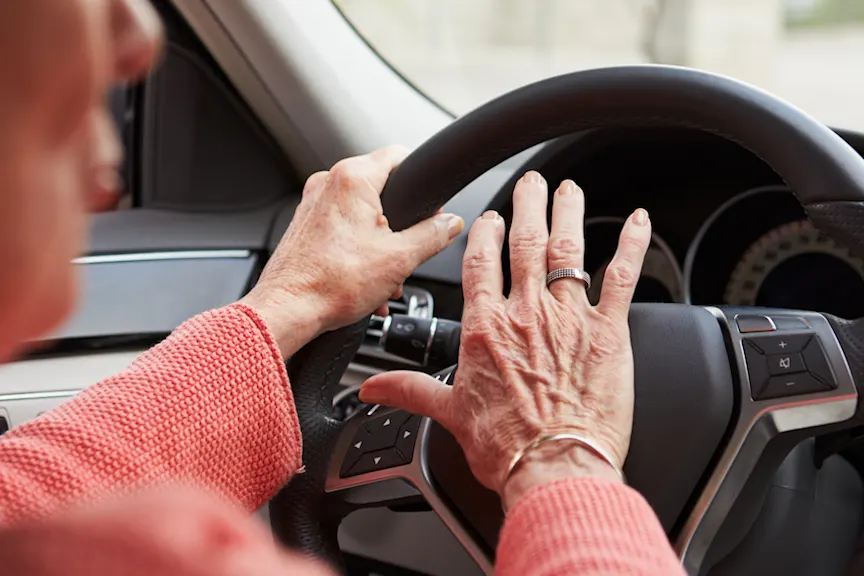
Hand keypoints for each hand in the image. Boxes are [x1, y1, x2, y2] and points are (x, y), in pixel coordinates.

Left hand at [242, 146, 463, 358]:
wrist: (287, 310)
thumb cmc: (331, 283)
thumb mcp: (400, 258)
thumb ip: (433, 235)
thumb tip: (450, 223)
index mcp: (353, 178)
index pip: (399, 154)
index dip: (421, 180)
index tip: (430, 207)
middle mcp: (328, 183)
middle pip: (381, 188)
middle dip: (400, 222)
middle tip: (408, 251)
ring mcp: (312, 203)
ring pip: (361, 212)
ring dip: (380, 242)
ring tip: (385, 278)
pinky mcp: (304, 225)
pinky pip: (341, 227)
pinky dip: (357, 249)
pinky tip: (365, 280)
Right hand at [360, 172, 650, 509]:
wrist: (553, 469)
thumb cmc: (505, 447)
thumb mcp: (448, 415)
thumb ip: (409, 390)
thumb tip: (371, 388)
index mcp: (485, 329)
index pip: (480, 262)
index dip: (485, 232)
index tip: (490, 217)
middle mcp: (525, 314)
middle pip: (524, 242)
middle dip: (527, 204)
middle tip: (531, 181)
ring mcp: (569, 319)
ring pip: (567, 250)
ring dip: (568, 213)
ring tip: (568, 189)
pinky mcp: (608, 334)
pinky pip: (620, 278)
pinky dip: (630, 244)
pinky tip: (635, 220)